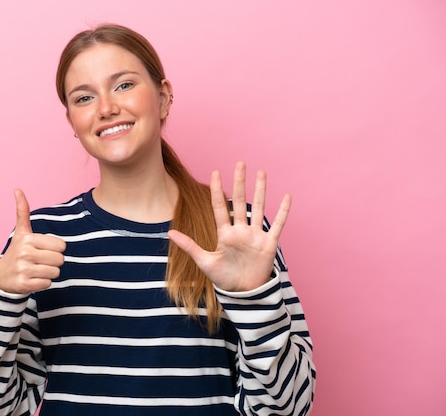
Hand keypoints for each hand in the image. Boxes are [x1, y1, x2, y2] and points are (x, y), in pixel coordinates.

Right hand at [0, 189, 65, 293]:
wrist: (2, 276)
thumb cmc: (17, 251)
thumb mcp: (21, 232)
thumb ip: (22, 211)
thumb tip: (17, 189)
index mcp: (28, 239)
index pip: (62, 245)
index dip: (55, 249)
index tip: (42, 249)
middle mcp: (25, 253)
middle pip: (60, 260)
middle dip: (53, 262)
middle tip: (40, 261)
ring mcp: (24, 269)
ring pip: (55, 272)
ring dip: (49, 273)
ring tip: (36, 270)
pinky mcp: (24, 284)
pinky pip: (48, 284)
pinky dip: (43, 283)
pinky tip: (33, 279)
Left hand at [168, 162, 290, 291]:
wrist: (243, 293)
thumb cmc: (224, 278)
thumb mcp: (204, 262)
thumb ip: (189, 246)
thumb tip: (169, 232)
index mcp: (225, 234)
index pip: (220, 207)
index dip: (217, 190)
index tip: (215, 173)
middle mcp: (241, 231)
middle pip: (240, 201)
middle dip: (240, 182)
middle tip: (240, 163)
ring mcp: (255, 236)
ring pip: (259, 208)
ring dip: (260, 190)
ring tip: (261, 172)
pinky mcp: (268, 244)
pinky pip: (278, 225)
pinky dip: (283, 211)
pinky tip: (286, 196)